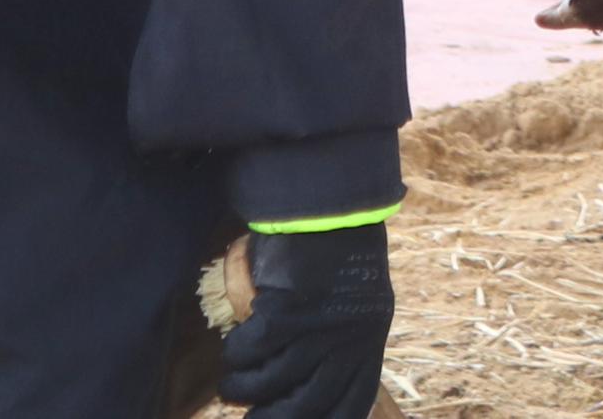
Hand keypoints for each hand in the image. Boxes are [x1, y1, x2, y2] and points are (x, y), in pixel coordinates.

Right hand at [221, 221, 389, 418]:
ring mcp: (319, 326)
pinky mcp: (288, 308)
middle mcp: (350, 340)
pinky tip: (233, 350)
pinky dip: (237, 355)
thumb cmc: (334, 251)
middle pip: (306, 405)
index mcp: (370, 340)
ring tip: (232, 384)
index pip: (351, 404)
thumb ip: (340, 343)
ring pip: (271, 381)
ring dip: (243, 388)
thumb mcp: (353, 302)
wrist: (326, 203)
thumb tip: (303, 387)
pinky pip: (252, 350)